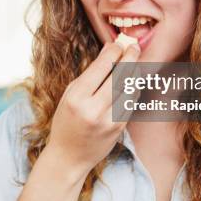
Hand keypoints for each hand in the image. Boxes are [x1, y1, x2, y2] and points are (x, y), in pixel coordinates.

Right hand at [44, 42, 140, 175]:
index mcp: (77, 97)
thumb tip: (109, 50)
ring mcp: (109, 120)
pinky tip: (130, 83)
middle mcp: (93, 108)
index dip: (114, 51)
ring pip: (130, 88)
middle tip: (134, 46)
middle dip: (130, 57)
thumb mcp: (70, 94)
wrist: (69, 157)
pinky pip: (131, 102)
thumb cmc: (66, 121)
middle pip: (120, 75)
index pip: (102, 67)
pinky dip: (132, 90)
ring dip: (134, 73)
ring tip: (133, 63)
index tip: (119, 43)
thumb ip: (90, 73)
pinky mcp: (119, 128)